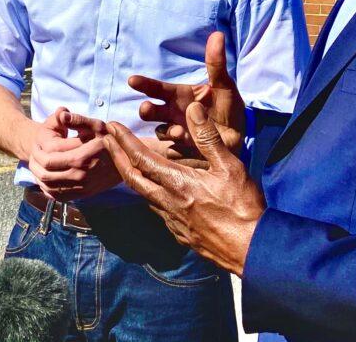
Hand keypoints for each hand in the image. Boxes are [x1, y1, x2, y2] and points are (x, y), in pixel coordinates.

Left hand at [27, 108, 119, 199]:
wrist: (128, 160)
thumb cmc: (112, 140)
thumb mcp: (97, 125)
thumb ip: (77, 120)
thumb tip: (61, 114)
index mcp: (81, 157)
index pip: (49, 159)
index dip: (37, 152)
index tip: (36, 144)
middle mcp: (80, 176)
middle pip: (45, 174)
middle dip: (35, 164)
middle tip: (33, 155)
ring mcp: (81, 188)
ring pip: (49, 187)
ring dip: (38, 177)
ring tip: (37, 165)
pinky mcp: (83, 195)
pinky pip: (58, 196)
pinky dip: (48, 189)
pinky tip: (47, 179)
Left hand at [103, 101, 264, 275]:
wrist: (250, 249)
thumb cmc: (242, 206)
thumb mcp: (230, 166)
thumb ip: (207, 137)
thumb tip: (193, 108)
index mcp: (177, 183)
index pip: (141, 158)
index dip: (124, 140)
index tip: (111, 126)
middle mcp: (168, 202)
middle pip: (132, 178)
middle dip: (116, 156)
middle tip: (105, 140)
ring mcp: (172, 220)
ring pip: (143, 195)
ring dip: (132, 175)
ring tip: (127, 162)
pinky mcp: (180, 233)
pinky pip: (157, 209)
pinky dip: (149, 193)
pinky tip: (157, 190)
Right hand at [130, 31, 245, 163]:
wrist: (238, 137)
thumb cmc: (228, 109)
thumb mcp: (225, 86)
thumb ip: (217, 64)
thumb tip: (217, 34)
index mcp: (180, 96)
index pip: (158, 89)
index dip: (145, 84)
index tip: (132, 80)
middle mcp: (173, 114)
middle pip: (152, 110)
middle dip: (147, 110)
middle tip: (145, 109)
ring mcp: (177, 133)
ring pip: (161, 131)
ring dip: (166, 131)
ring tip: (178, 132)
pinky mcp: (184, 151)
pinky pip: (174, 149)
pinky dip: (178, 147)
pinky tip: (189, 145)